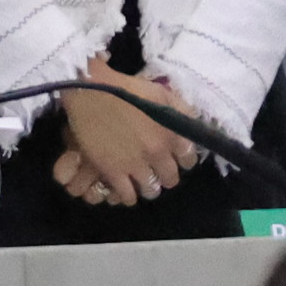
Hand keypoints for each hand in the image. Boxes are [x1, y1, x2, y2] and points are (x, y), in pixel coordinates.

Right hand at [57, 64, 200, 207]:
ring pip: (150, 189)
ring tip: (144, 184)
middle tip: (159, 174)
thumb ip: (182, 112)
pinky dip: (129, 196)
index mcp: (173, 133)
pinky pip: (127, 195)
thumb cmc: (129, 90)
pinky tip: (127, 192)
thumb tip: (192, 126)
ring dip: (149, 188)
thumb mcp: (164, 94)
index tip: (178, 161)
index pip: (189, 159)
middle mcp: (159, 152)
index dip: (184, 161)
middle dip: (167, 177)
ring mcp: (136, 164)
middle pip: (171, 178)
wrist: (93, 93)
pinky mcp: (112, 172)